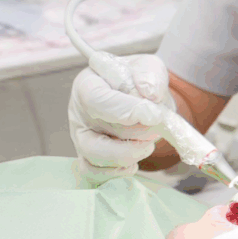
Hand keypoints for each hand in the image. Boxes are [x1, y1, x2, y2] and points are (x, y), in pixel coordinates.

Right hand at [68, 54, 174, 181]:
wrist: (138, 96)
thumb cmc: (137, 79)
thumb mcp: (147, 65)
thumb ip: (149, 73)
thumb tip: (150, 94)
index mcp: (87, 85)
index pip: (97, 101)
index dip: (125, 111)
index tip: (153, 114)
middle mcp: (78, 113)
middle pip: (97, 133)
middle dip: (135, 134)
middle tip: (158, 125)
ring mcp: (81, 137)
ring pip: (95, 157)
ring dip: (129, 154)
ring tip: (149, 142)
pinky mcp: (89, 157)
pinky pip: (95, 173)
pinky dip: (118, 171)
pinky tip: (135, 161)